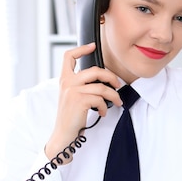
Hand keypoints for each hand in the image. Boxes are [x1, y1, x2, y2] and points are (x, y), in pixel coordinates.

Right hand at [45, 43, 121, 160]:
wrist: (63, 134)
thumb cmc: (70, 117)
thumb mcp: (71, 97)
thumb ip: (80, 85)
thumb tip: (102, 80)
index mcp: (64, 79)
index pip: (69, 56)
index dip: (81, 48)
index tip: (92, 46)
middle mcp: (67, 83)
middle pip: (95, 70)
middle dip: (111, 77)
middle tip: (118, 85)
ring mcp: (73, 91)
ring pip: (102, 87)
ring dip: (113, 96)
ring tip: (116, 102)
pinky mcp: (80, 101)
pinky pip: (100, 99)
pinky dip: (105, 107)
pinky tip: (102, 113)